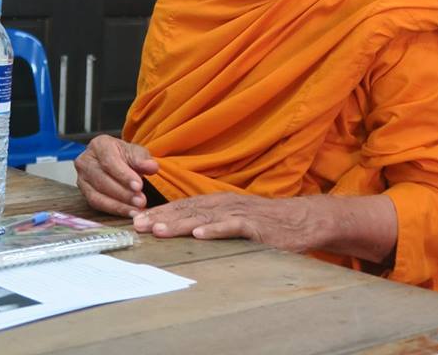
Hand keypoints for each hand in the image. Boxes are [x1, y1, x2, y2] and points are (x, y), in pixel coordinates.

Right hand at [75, 135, 158, 216]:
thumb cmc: (125, 156)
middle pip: (102, 180)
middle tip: (140, 201)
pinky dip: (114, 210)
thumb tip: (151, 167)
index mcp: (99, 145)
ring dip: (119, 205)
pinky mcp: (84, 193)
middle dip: (123, 193)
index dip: (124, 175)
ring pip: (97, 195)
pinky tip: (129, 212)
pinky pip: (97, 204)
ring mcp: (82, 178)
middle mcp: (86, 161)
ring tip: (136, 209)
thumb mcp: (136, 152)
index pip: (109, 161)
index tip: (139, 186)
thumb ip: (143, 159)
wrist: (117, 162)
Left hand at [132, 192, 315, 252]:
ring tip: (159, 229)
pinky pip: (232, 226)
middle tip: (138, 225)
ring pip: (204, 216)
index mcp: (217, 202)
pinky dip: (215, 229)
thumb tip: (184, 230)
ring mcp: (238, 212)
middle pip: (187, 209)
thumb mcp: (234, 219)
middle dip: (161, 217)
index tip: (137, 220)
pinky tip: (199, 234)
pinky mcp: (254, 225)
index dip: (160, 212)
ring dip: (180, 223)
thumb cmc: (265, 222)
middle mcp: (224, 203)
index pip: (183, 206)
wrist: (301, 220)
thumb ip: (212, 222)